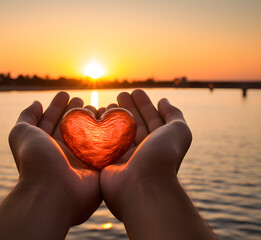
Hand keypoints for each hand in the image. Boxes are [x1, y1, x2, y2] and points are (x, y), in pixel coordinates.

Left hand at [9, 92, 101, 224]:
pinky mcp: (96, 166)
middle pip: (70, 127)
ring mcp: (80, 159)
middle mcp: (62, 151)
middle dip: (76, 112)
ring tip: (97, 107)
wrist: (53, 191)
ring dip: (92, 120)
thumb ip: (26, 117)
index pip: (51, 120)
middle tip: (82, 100)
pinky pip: (103, 147)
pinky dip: (107, 134)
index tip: (65, 94)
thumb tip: (36, 103)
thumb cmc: (35, 160)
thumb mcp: (21, 133)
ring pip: (88, 135)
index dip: (57, 106)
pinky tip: (110, 121)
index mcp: (45, 144)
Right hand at [100, 89, 191, 219]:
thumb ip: (174, 114)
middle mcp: (143, 150)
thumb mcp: (178, 131)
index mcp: (159, 143)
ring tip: (109, 104)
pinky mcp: (109, 163)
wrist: (142, 185)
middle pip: (135, 124)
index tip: (135, 91)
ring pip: (119, 133)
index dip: (144, 104)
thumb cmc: (162, 156)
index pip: (151, 119)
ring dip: (114, 117)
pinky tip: (98, 118)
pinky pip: (105, 143)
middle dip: (128, 108)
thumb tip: (163, 101)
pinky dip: (102, 130)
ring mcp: (125, 157)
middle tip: (120, 94)